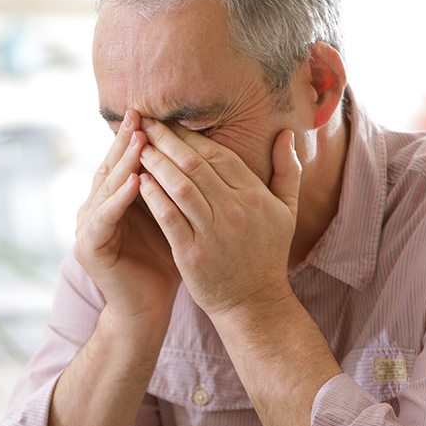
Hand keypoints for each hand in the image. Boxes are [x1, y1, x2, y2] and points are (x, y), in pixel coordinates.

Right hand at [74, 110, 181, 327]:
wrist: (147, 309)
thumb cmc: (166, 264)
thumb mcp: (174, 218)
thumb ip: (177, 189)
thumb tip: (205, 154)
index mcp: (114, 200)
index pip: (125, 162)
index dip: (137, 137)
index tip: (155, 112)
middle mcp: (95, 208)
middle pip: (111, 168)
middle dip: (126, 141)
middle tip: (140, 114)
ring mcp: (88, 227)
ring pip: (106, 187)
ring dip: (123, 163)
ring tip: (140, 141)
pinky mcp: (88, 247)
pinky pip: (104, 217)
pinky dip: (118, 198)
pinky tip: (134, 182)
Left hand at [136, 120, 300, 319]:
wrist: (254, 304)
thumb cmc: (267, 256)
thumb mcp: (286, 212)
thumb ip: (288, 171)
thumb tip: (286, 134)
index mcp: (255, 196)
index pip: (219, 155)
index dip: (191, 135)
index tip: (170, 121)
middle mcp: (235, 210)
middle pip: (195, 164)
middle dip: (167, 140)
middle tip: (146, 123)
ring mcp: (213, 232)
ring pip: (180, 186)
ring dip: (156, 163)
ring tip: (138, 148)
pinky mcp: (192, 253)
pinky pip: (168, 217)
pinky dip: (152, 197)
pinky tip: (138, 182)